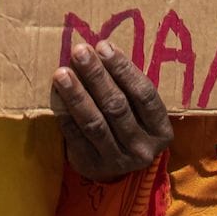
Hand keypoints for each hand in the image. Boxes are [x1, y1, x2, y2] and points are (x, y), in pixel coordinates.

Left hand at [51, 40, 171, 181]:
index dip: (123, 69)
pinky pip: (74, 135)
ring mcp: (117, 160)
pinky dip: (64, 112)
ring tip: (62, 72)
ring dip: (77, 94)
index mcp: (160, 130)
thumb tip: (99, 48)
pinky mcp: (91, 165)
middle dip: (96, 76)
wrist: (115, 169)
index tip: (103, 46)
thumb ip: (126, 84)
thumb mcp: (138, 110)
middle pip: (117, 106)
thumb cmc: (128, 124)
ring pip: (95, 122)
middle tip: (80, 52)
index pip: (144, 95)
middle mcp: (142, 148)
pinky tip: (56, 94)